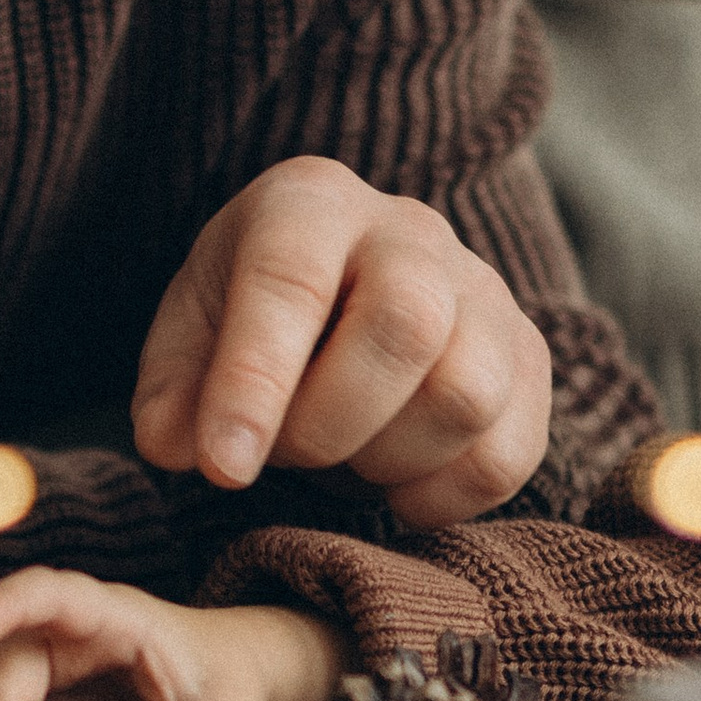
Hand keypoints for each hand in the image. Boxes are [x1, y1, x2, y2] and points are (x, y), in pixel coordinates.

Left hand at [130, 156, 552, 528]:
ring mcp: (484, 292)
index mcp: (311, 204)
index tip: (224, 468)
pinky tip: (396, 482)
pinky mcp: (528, 359)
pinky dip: (444, 496)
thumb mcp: (189, 336)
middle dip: (332, 421)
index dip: (255, 381)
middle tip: (288, 451)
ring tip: (345, 454)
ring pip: (467, 393)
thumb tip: (185, 448)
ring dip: (389, 460)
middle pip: (408, 322)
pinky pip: (508, 452)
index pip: (291, 279)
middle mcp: (411, 231)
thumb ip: (172, 393)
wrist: (346, 294)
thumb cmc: (256, 317)